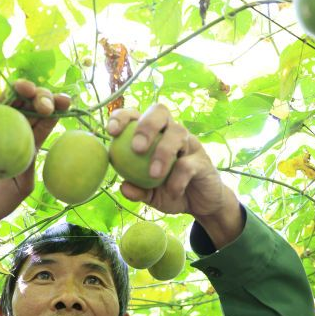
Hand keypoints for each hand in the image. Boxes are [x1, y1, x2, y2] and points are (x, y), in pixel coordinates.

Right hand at [0, 80, 71, 251]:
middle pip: (28, 104)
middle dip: (40, 96)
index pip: (44, 119)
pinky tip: (5, 98)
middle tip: (45, 103)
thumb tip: (45, 128)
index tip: (66, 101)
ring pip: (6, 101)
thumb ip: (31, 156)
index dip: (56, 106)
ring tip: (27, 89)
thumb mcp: (23, 182)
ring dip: (18, 90)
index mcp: (28, 143)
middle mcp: (11, 131)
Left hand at [107, 104, 242, 248]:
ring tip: (154, 175)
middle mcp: (171, 132)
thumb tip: (123, 186)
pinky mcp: (203, 160)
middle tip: (137, 148)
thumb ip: (137, 190)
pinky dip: (178, 179)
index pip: (136, 115)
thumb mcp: (150, 195)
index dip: (122, 117)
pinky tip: (173, 192)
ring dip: (163, 152)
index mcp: (153, 135)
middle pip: (160, 111)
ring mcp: (189, 144)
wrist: (200, 205)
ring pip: (177, 133)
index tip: (111, 132)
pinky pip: (189, 163)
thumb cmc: (170, 192)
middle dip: (146, 125)